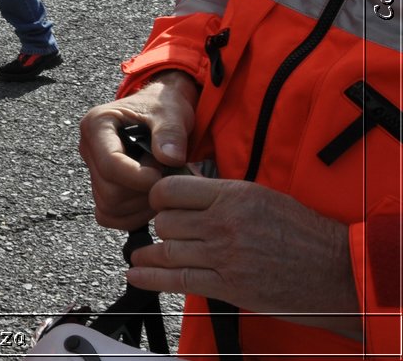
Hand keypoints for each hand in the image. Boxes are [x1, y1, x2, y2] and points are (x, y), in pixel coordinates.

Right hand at [78, 71, 197, 228]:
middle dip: (143, 190)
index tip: (164, 174)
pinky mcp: (100, 188)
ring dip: (142, 204)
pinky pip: (110, 216)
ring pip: (110, 207)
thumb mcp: (171, 112)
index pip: (109, 164)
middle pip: (110, 191)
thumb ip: (171, 132)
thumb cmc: (163, 108)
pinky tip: (150, 198)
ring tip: (160, 183)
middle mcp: (88, 149)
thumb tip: (170, 158)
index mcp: (96, 125)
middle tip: (165, 174)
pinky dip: (133, 215)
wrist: (161, 112)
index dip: (139, 177)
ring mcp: (92, 170)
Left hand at [129, 176, 359, 338]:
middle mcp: (224, 223)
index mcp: (233, 195)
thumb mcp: (261, 197)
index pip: (172, 189)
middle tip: (164, 233)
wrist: (338, 270)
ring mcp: (225, 256)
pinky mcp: (230, 285)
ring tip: (141, 256)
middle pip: (166, 222)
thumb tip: (187, 193)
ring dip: (150, 255)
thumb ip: (222, 195)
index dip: (159, 197)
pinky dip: (153, 278)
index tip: (159, 204)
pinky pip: (179, 279)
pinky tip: (138, 274)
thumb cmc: (304, 232)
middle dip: (161, 228)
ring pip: (168, 250)